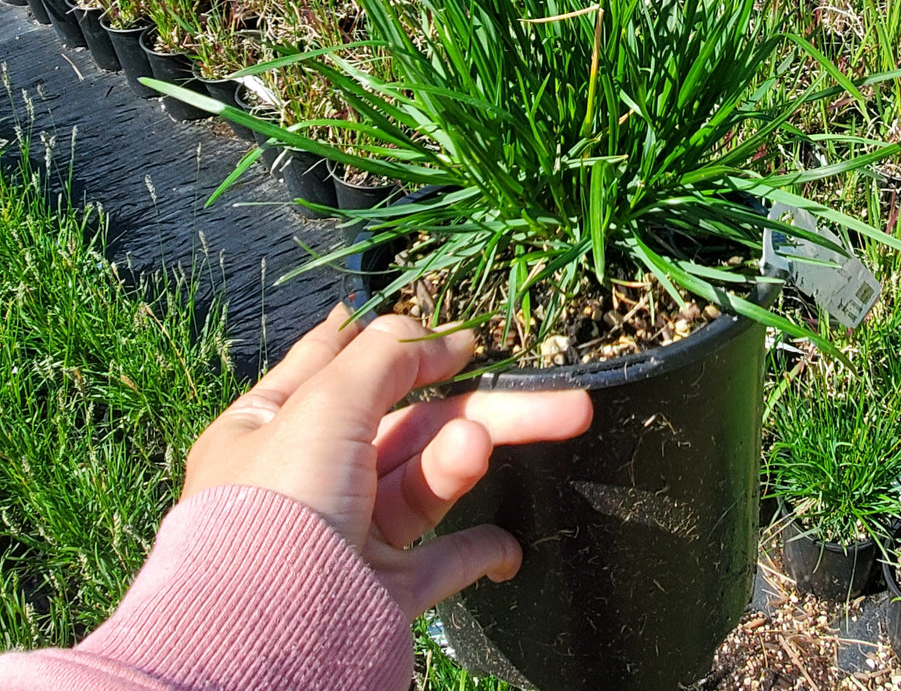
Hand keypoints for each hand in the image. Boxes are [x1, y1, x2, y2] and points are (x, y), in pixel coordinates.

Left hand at [182, 305, 591, 616]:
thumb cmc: (278, 506)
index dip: (394, 344)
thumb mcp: (325, 402)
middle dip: (482, 405)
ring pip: (430, 481)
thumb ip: (388, 357)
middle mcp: (311, 475)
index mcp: (274, 424)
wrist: (266, 644)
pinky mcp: (381, 589)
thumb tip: (438, 335)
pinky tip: (510, 547)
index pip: (337, 363)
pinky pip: (442, 561)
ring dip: (467, 457)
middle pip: (411, 422)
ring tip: (484, 445)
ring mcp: (349, 533)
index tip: (451, 332)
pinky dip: (480, 550)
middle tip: (559, 399)